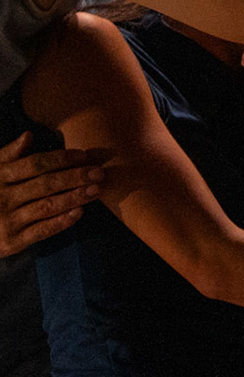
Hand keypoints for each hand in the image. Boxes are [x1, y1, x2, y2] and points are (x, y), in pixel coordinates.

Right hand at [0, 133, 109, 254]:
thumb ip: (9, 154)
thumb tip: (29, 135)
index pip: (35, 164)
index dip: (60, 159)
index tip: (83, 156)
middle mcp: (2, 198)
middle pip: (45, 184)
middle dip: (75, 177)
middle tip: (99, 173)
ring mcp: (7, 220)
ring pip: (47, 206)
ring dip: (74, 197)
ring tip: (96, 190)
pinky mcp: (12, 241)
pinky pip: (41, 230)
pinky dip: (61, 221)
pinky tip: (79, 212)